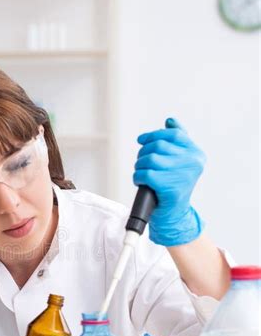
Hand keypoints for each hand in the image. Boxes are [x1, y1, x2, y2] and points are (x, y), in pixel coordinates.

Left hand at [134, 117, 205, 246]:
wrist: (174, 215)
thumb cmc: (172, 186)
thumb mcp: (179, 161)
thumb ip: (177, 141)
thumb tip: (169, 120)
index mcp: (197, 154)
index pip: (173, 135)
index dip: (154, 134)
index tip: (141, 140)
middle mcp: (194, 163)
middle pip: (159, 146)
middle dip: (144, 153)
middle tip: (141, 163)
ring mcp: (183, 175)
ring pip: (150, 160)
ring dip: (139, 166)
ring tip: (142, 174)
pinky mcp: (171, 189)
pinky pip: (145, 174)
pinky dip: (138, 177)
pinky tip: (140, 182)